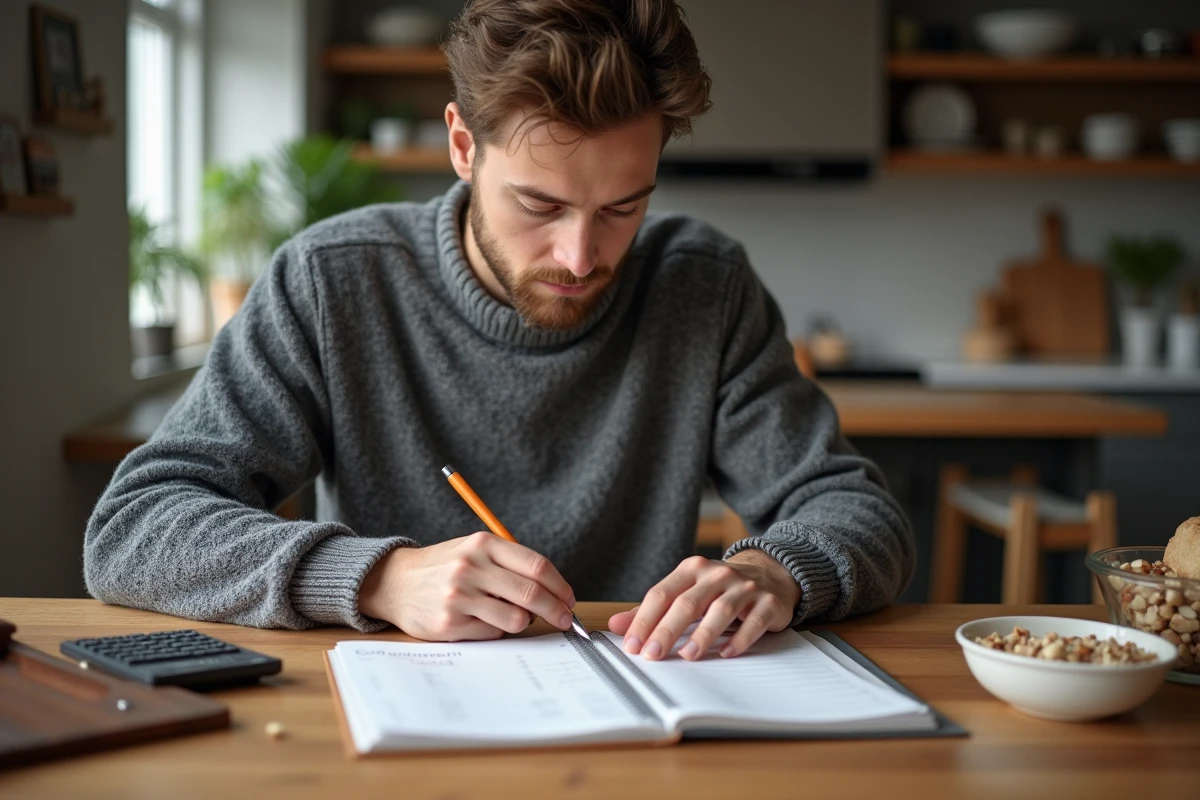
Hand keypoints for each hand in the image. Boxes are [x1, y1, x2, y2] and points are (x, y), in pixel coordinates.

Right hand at [358, 532, 576, 641]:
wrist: (394, 582)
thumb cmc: (444, 566)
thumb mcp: (474, 550)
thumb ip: (510, 564)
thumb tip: (554, 591)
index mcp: (483, 544)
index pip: (537, 566)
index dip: (560, 586)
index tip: (568, 598)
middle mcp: (471, 567)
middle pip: (531, 593)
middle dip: (555, 610)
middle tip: (564, 618)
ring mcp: (459, 596)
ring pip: (516, 618)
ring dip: (523, 621)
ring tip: (512, 615)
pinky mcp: (450, 623)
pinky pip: (493, 632)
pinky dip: (497, 629)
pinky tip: (484, 620)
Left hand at [608, 551, 799, 660]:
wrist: (769, 574)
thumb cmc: (719, 588)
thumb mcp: (685, 591)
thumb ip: (652, 609)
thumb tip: (616, 624)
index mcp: (692, 570)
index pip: (662, 593)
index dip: (644, 620)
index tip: (632, 644)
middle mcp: (717, 574)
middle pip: (687, 602)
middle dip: (667, 630)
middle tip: (652, 654)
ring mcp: (744, 587)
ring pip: (720, 610)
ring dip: (702, 635)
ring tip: (688, 655)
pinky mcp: (767, 602)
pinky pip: (753, 621)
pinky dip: (739, 639)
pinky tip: (726, 653)